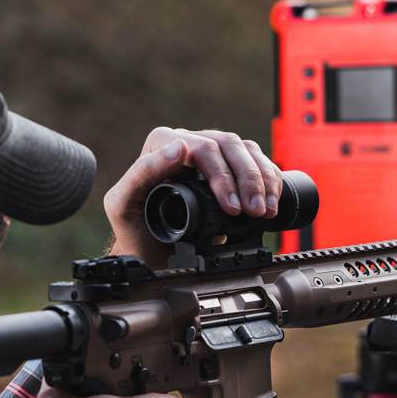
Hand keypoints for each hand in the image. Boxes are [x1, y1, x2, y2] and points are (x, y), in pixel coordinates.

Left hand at [104, 127, 282, 268]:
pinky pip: (257, 161)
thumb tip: (178, 147)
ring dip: (263, 180)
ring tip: (265, 211)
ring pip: (247, 150)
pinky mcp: (230, 166)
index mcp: (161, 144)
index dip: (222, 176)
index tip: (231, 207)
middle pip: (229, 146)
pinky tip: (272, 201)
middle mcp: (188, 144)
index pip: (200, 148)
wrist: (155, 253)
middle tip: (254, 211)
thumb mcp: (124, 203)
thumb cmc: (137, 231)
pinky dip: (270, 180)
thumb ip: (143, 173)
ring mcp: (211, 154)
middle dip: (247, 180)